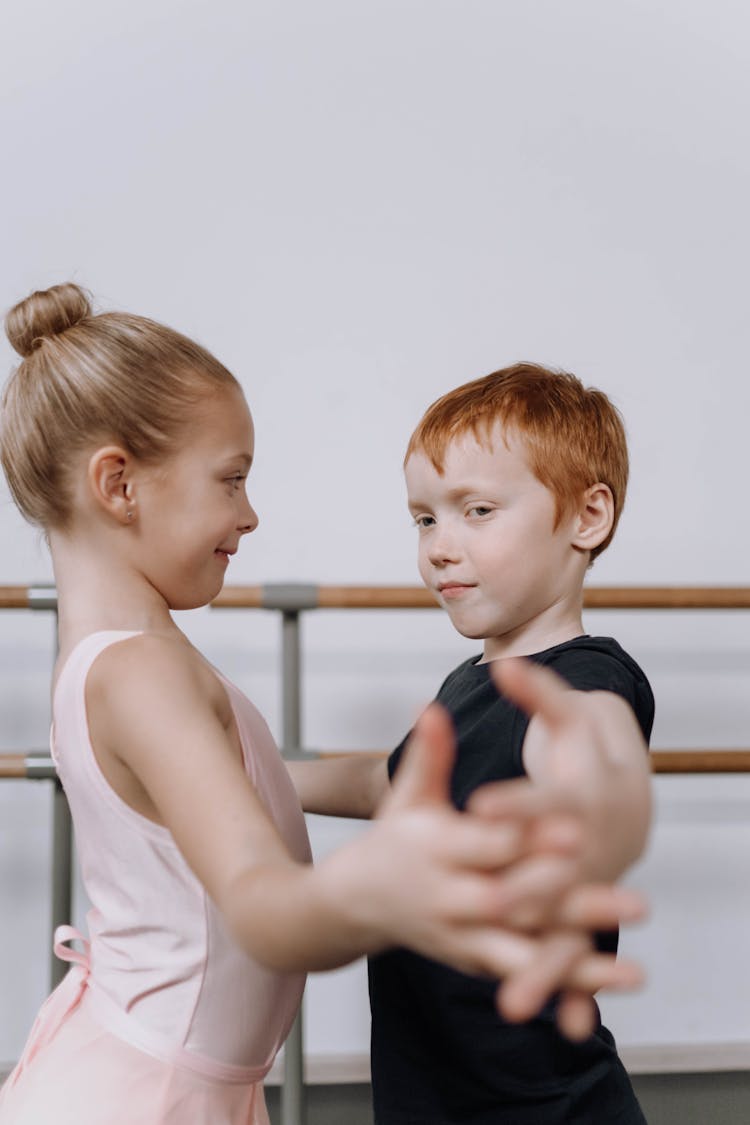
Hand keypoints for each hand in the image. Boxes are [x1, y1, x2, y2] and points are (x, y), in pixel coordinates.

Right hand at [338, 702, 643, 1036]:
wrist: (361, 900)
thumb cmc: (398, 834)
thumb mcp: (409, 795)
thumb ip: (429, 755)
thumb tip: (432, 707)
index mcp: (434, 850)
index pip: (487, 845)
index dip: (530, 839)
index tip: (577, 831)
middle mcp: (447, 899)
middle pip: (511, 903)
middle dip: (567, 903)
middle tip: (630, 897)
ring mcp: (461, 937)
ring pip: (523, 952)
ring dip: (578, 960)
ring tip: (634, 967)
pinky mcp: (475, 962)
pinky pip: (527, 974)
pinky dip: (573, 985)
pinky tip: (620, 978)